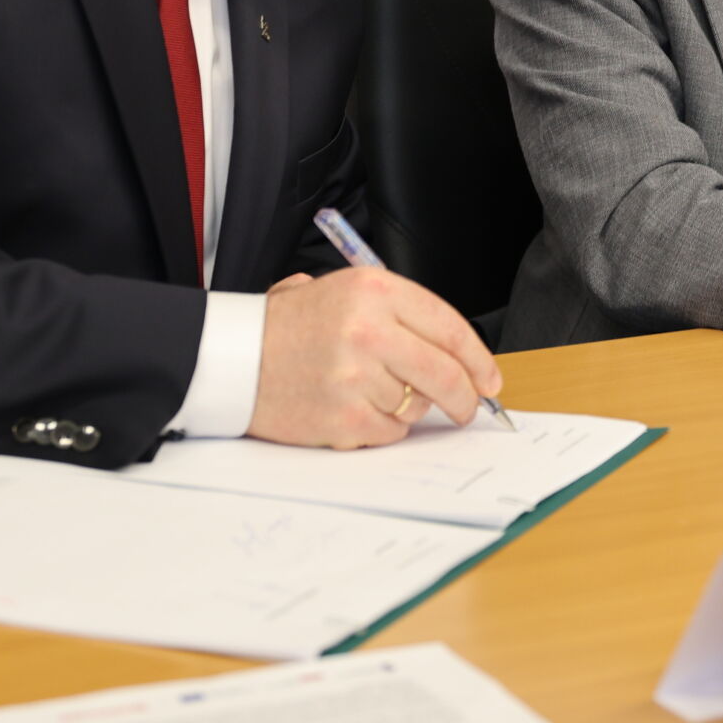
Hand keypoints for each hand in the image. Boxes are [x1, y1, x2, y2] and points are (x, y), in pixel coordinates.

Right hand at [244, 266, 503, 448]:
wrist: (232, 358)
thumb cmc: (290, 327)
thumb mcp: (346, 293)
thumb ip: (401, 316)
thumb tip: (458, 354)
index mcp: (376, 290)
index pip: (450, 327)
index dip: (478, 359)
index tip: (490, 379)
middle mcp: (370, 329)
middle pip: (446, 373)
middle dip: (466, 398)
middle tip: (468, 409)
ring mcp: (358, 376)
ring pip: (417, 406)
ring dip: (407, 408)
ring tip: (370, 392)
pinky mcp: (344, 417)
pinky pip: (389, 432)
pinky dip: (381, 429)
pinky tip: (353, 410)